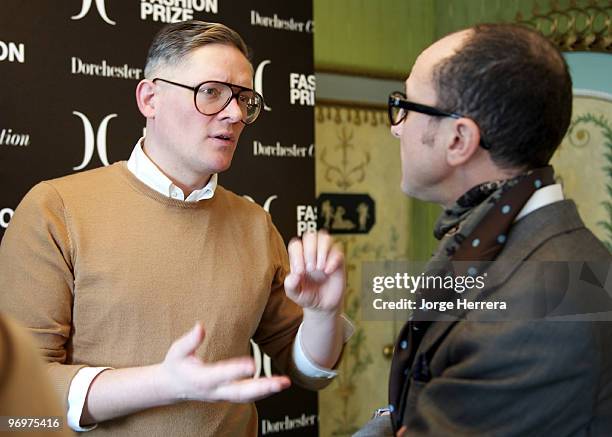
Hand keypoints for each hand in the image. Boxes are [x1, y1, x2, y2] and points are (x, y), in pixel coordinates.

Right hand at [159, 323, 290, 402]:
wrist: (172, 387)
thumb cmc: (176, 366)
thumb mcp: (176, 351)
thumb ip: (189, 341)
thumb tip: (200, 326)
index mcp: (201, 379)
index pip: (221, 375)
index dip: (236, 370)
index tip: (252, 363)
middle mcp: (214, 390)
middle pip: (240, 393)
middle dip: (262, 388)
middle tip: (281, 382)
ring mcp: (222, 395)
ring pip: (247, 397)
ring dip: (267, 391)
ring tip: (285, 383)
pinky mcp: (227, 395)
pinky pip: (247, 396)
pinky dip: (263, 392)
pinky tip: (277, 385)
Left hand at [284, 230, 344, 314]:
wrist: (324, 305)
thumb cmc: (308, 296)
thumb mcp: (295, 294)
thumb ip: (290, 286)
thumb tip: (293, 275)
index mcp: (298, 258)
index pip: (296, 244)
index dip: (297, 255)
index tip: (300, 271)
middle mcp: (312, 253)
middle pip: (310, 236)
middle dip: (310, 251)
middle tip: (311, 269)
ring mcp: (326, 255)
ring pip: (324, 238)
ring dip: (322, 251)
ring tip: (320, 268)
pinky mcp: (338, 260)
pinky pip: (338, 250)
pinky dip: (333, 259)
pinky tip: (328, 271)